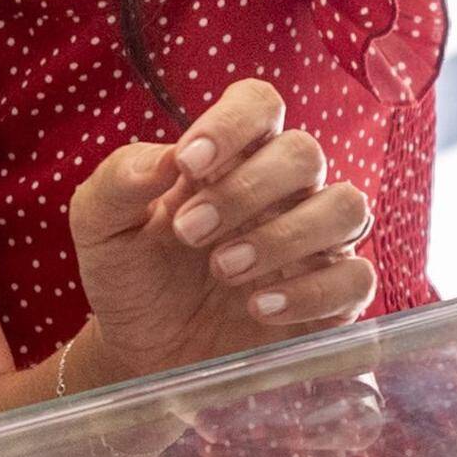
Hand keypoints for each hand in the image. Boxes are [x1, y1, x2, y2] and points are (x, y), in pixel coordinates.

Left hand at [59, 81, 379, 384]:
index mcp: (232, 157)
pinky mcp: (333, 298)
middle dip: (247, 190)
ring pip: (347, 207)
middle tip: (190, 233)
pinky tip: (257, 308)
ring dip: (285, 236)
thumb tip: (164, 158)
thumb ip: (118, 182)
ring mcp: (314, 243)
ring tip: (225, 269)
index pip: (259, 104)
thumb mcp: (100, 228)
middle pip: (305, 152)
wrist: (141, 352)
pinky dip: (311, 291)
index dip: (233, 124)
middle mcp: (283, 191)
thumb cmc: (131, 276)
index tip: (188, 164)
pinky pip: (356, 278)